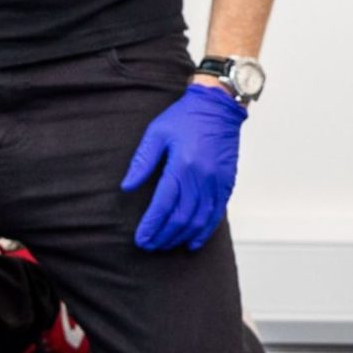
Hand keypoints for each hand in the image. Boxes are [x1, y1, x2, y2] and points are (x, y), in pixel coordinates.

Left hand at [121, 85, 247, 251]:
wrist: (218, 107)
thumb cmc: (185, 117)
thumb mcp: (156, 133)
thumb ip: (142, 162)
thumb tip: (127, 187)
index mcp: (182, 165)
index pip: (164, 204)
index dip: (152, 225)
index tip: (141, 238)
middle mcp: (201, 177)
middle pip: (181, 217)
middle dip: (163, 235)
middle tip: (150, 245)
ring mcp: (217, 183)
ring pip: (199, 220)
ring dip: (181, 236)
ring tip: (166, 244)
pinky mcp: (226, 184)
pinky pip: (216, 214)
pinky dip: (204, 231)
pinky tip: (192, 242)